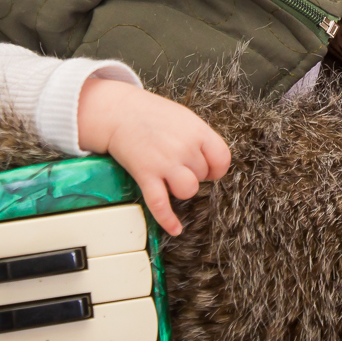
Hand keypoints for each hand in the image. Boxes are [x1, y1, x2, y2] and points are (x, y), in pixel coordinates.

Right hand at [77, 78, 230, 235]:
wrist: (119, 112)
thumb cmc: (151, 113)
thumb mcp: (184, 118)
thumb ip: (199, 138)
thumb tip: (210, 159)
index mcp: (198, 131)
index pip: (222, 159)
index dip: (215, 168)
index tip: (207, 168)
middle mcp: (185, 148)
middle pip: (202, 177)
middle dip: (192, 174)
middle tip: (177, 163)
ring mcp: (166, 163)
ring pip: (188, 191)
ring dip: (181, 189)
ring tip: (170, 179)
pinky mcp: (146, 175)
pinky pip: (161, 205)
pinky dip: (168, 220)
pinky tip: (175, 228)